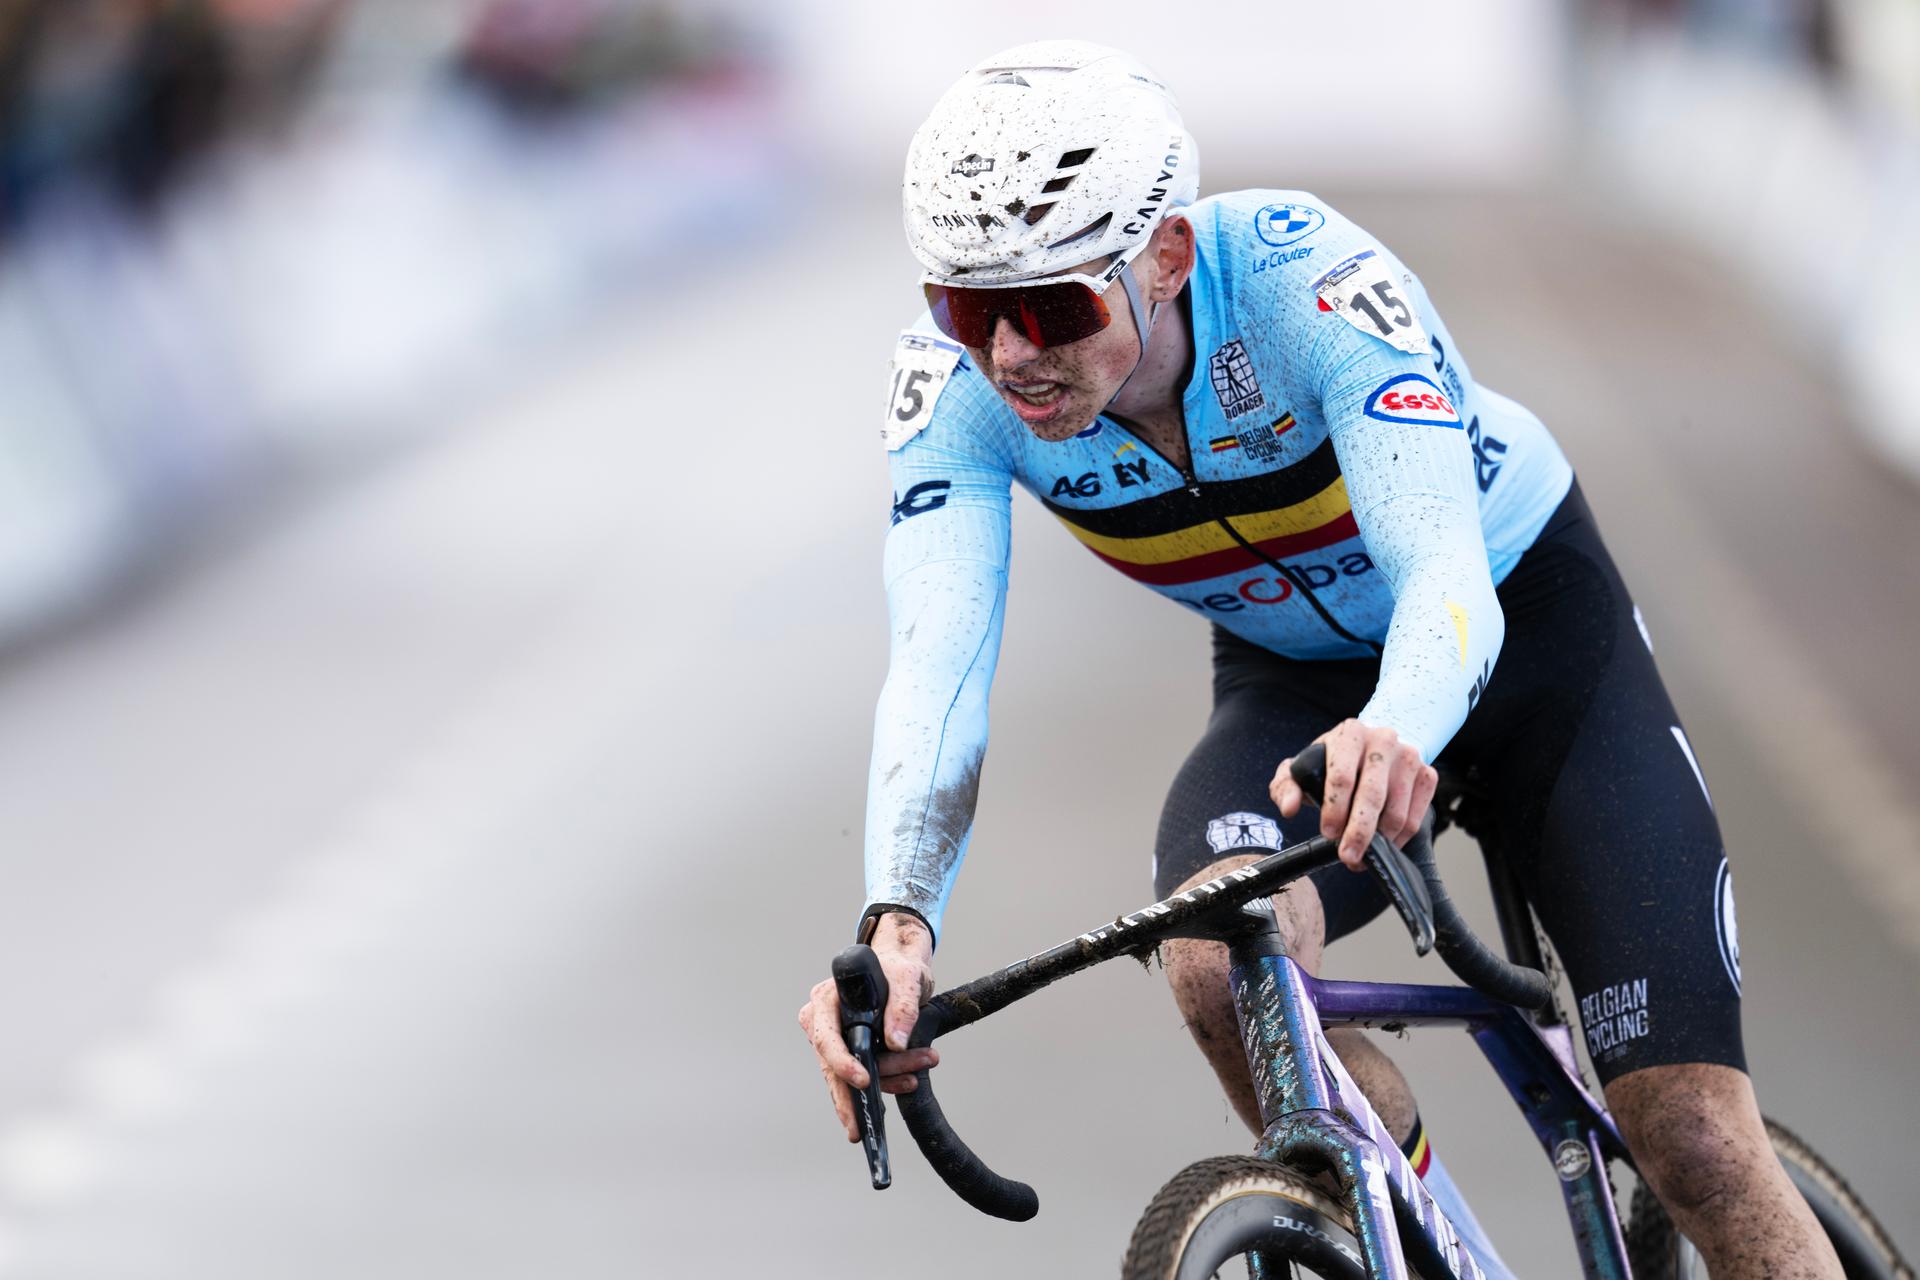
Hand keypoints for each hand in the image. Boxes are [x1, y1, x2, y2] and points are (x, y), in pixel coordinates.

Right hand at [797, 911, 938, 1141]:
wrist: (903, 965)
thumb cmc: (898, 965)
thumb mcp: (907, 977)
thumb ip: (903, 1006)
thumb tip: (895, 1042)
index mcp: (826, 999)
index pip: (825, 1037)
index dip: (841, 1062)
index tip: (864, 1079)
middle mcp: (824, 1021)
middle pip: (835, 1065)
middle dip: (859, 1091)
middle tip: (882, 1109)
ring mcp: (837, 1038)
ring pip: (854, 1074)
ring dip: (887, 1080)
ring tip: (917, 1074)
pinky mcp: (853, 1050)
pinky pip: (867, 1074)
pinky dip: (889, 1080)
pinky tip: (909, 1081)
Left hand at [1270, 720, 1436, 870]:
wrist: (1373, 747)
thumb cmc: (1332, 763)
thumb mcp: (1302, 769)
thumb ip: (1286, 787)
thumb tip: (1289, 808)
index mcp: (1350, 734)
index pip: (1343, 776)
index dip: (1335, 809)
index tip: (1328, 834)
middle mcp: (1384, 740)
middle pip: (1373, 796)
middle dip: (1359, 832)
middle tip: (1347, 858)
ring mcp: (1409, 757)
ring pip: (1397, 812)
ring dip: (1379, 842)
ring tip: (1361, 856)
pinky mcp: (1427, 775)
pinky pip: (1415, 818)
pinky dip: (1397, 840)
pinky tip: (1382, 846)